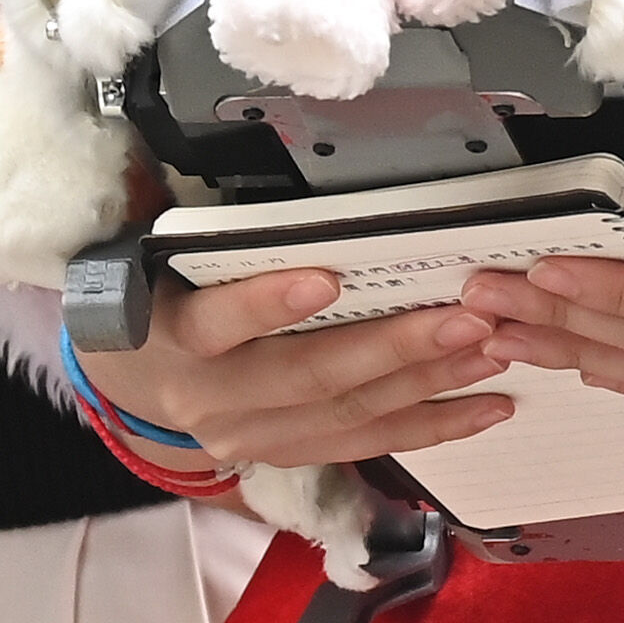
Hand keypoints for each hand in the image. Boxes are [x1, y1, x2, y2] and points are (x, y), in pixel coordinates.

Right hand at [91, 262, 517, 468]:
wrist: (134, 377)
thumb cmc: (164, 295)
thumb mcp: (161, 258)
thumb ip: (210, 229)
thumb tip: (246, 168)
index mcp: (172, 336)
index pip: (216, 323)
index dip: (268, 304)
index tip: (327, 277)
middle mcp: (210, 397)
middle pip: (305, 375)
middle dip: (392, 347)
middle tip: (464, 318)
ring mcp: (251, 434)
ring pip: (347, 414)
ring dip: (427, 384)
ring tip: (489, 352)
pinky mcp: (287, 455)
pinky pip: (367, 445)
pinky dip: (433, 427)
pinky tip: (488, 407)